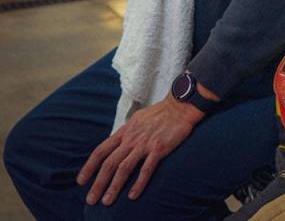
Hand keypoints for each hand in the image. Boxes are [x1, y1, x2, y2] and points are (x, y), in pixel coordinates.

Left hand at [77, 94, 204, 205]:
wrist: (180, 106)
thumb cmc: (161, 112)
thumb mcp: (138, 119)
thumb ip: (127, 132)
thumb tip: (119, 142)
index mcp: (125, 131)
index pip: (101, 151)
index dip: (89, 166)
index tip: (81, 181)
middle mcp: (131, 139)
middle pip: (109, 163)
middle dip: (98, 183)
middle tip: (91, 200)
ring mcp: (145, 144)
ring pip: (124, 168)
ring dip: (114, 186)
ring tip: (107, 202)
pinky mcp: (159, 149)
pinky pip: (146, 169)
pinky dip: (139, 183)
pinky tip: (132, 195)